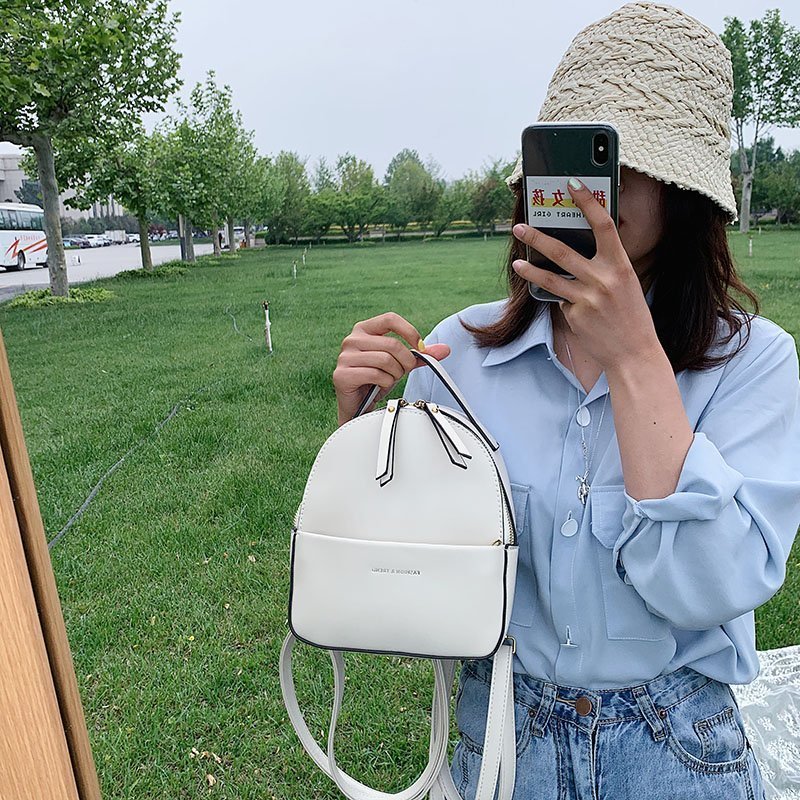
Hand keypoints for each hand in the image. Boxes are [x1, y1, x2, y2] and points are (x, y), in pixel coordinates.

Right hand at [333, 312, 450, 425]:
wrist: (358, 405)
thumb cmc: (376, 380)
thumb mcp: (399, 364)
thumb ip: (419, 356)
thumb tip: (445, 349)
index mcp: (364, 330)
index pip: (390, 319)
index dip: (410, 332)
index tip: (420, 348)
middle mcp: (351, 340)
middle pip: (392, 344)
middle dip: (405, 362)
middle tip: (403, 372)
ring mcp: (345, 357)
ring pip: (385, 360)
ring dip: (394, 374)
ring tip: (388, 379)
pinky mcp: (342, 374)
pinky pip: (375, 375)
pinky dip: (384, 383)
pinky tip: (379, 386)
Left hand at [510, 178, 660, 370]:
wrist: (634, 354)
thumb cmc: (630, 316)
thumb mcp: (625, 285)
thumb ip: (604, 267)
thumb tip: (575, 250)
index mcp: (621, 265)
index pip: (603, 225)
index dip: (587, 202)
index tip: (573, 184)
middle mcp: (604, 279)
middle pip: (562, 251)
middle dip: (537, 237)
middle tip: (520, 226)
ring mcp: (587, 298)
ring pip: (550, 278)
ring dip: (530, 269)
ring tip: (517, 262)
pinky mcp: (575, 316)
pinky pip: (562, 302)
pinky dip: (564, 302)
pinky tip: (576, 311)